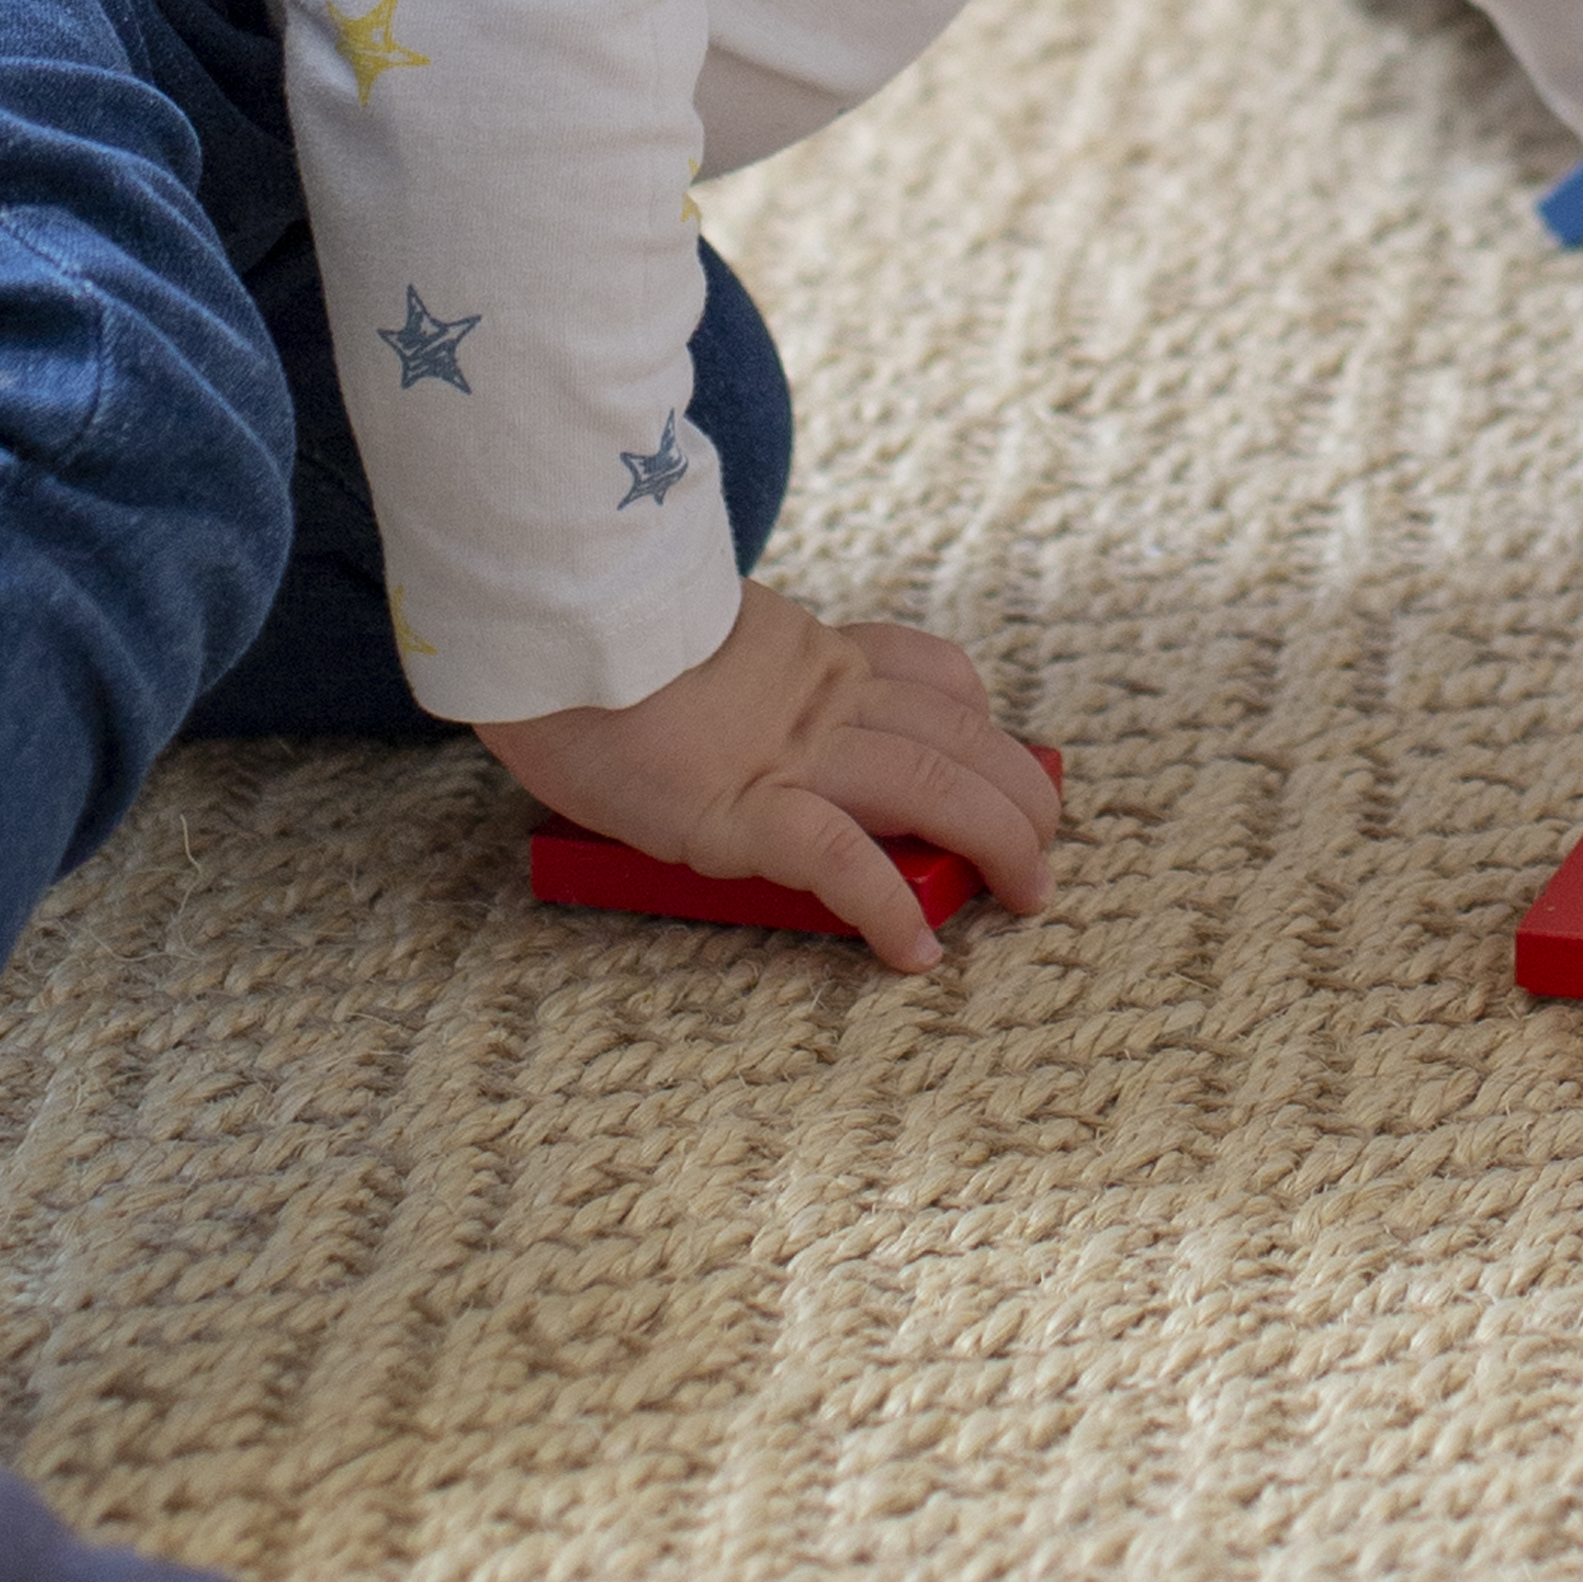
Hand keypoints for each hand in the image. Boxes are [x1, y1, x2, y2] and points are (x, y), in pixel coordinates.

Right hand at [477, 586, 1064, 976]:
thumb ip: (738, 679)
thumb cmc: (589, 649)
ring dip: (996, 837)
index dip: (982, 716)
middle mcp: (816, 694)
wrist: (535, 631)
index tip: (1007, 748)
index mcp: (806, 653)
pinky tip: (918, 950)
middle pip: (954, 732)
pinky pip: (840, 861)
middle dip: (1017, 787)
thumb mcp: (687, 645)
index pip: (927, 670)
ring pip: (928, 781)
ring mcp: (785, 750)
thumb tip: (739, 722)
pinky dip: (890, 906)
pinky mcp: (741, 810)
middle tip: (1047, 841)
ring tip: (1028, 890)